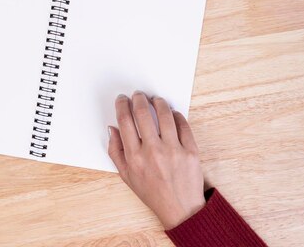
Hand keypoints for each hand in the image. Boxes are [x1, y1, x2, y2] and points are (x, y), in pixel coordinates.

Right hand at [107, 92, 204, 229]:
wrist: (180, 209)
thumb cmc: (152, 193)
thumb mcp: (126, 176)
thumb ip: (115, 151)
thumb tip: (112, 128)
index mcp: (134, 157)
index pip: (125, 121)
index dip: (122, 105)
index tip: (123, 100)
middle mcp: (153, 152)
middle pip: (143, 113)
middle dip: (139, 99)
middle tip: (139, 95)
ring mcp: (173, 150)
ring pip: (165, 114)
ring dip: (158, 102)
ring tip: (156, 100)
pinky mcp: (191, 151)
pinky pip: (183, 125)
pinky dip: (176, 115)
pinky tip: (172, 114)